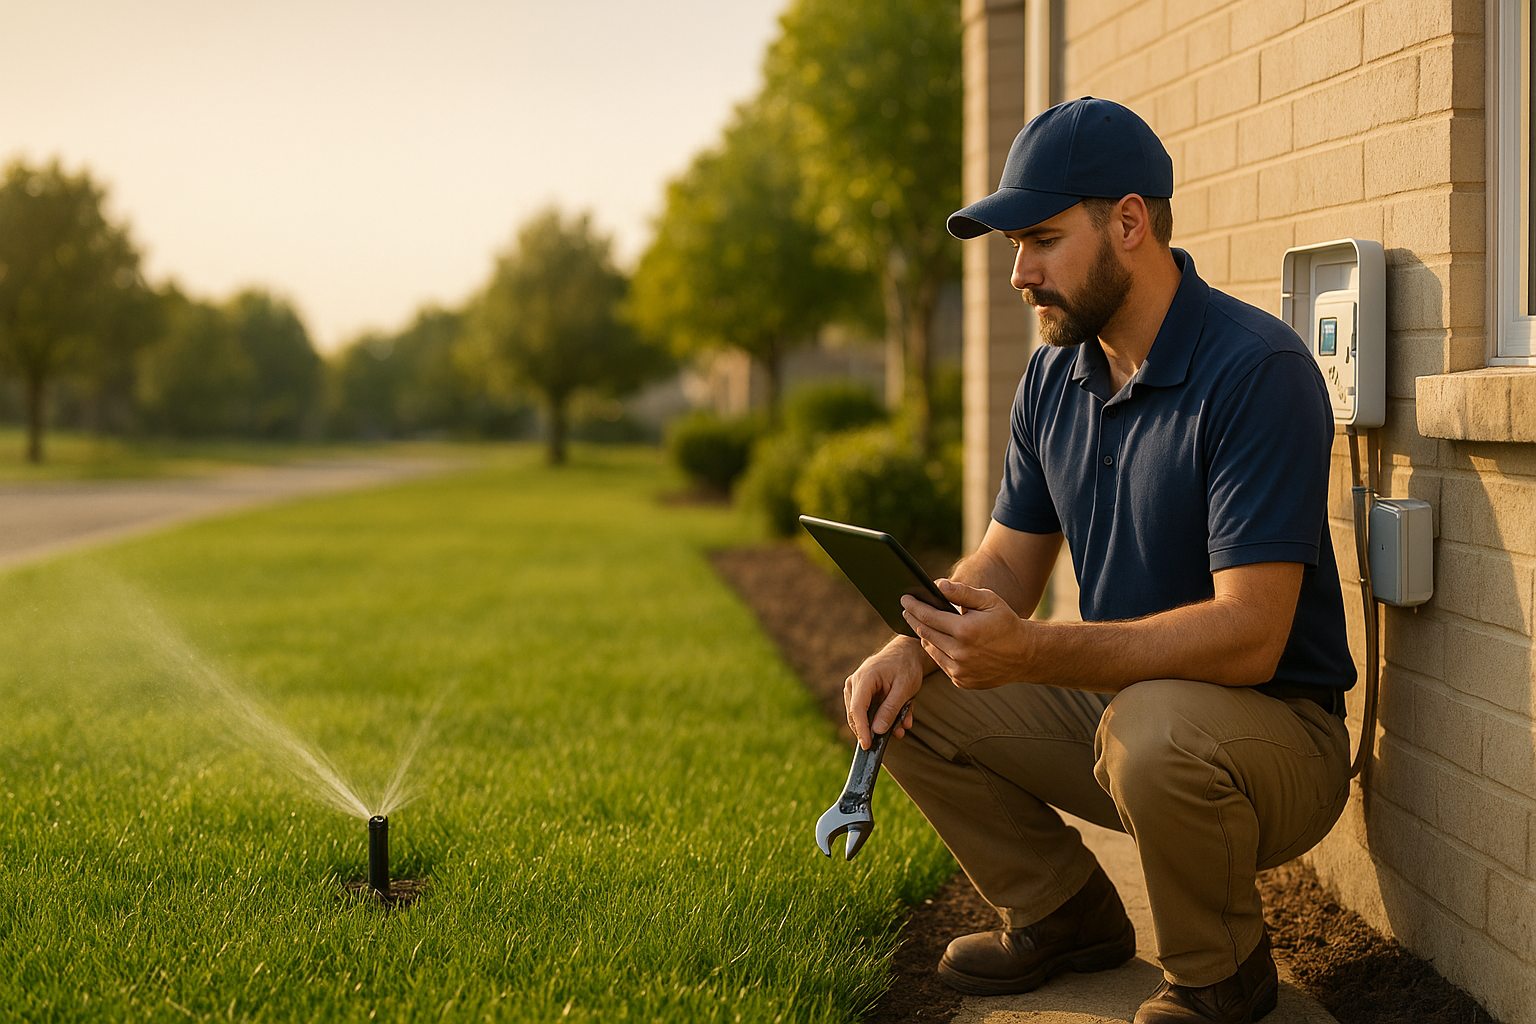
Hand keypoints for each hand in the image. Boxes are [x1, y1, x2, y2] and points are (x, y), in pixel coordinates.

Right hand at [844, 637, 923, 749]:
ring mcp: (855, 688)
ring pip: (862, 715)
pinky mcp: (860, 694)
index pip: (857, 709)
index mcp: (864, 678)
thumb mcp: (904, 688)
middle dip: (875, 729)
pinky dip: (883, 718)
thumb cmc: (906, 667)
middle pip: (856, 715)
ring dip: (883, 723)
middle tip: (898, 733)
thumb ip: (891, 709)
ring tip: (904, 723)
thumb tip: (877, 731)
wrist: (906, 653)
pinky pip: (867, 712)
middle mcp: (854, 683)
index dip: (861, 729)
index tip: (867, 746)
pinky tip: (901, 718)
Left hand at [901, 579, 1029, 689]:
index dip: (914, 606)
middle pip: (925, 633)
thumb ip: (962, 592)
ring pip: (931, 650)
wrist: (1025, 655)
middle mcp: (960, 653)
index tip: (904, 598)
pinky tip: (938, 641)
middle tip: (907, 610)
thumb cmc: (1006, 622)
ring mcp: (960, 670)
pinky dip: (939, 651)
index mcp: (965, 631)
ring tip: (922, 623)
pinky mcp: (962, 681)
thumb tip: (937, 585)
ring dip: (924, 636)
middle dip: (914, 619)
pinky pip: (942, 664)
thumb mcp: (989, 601)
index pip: (929, 616)